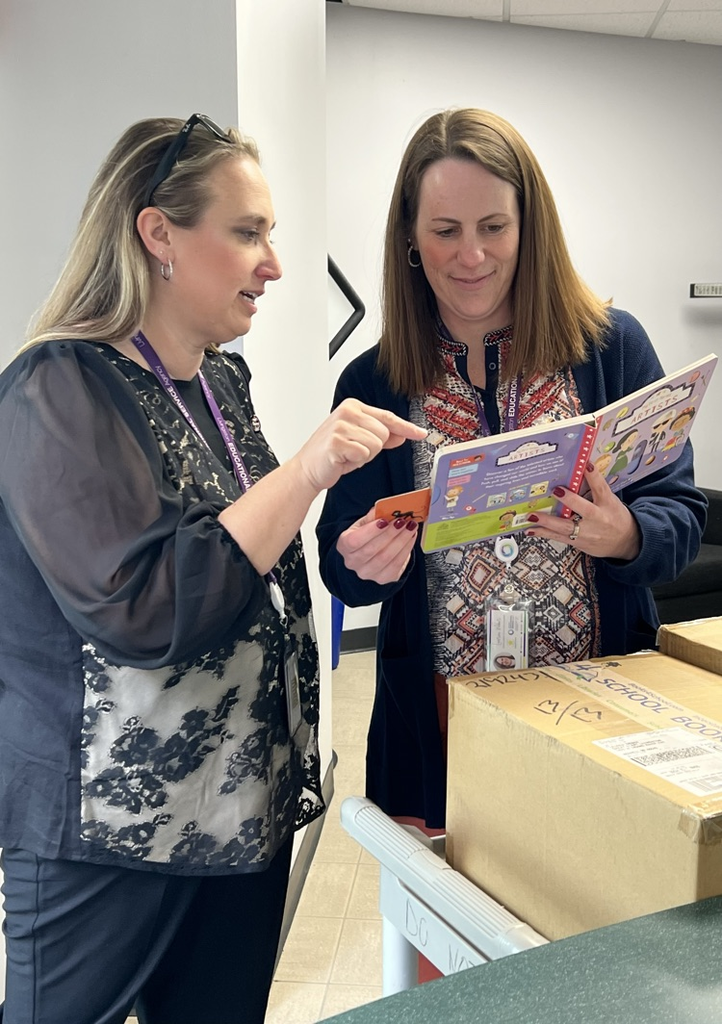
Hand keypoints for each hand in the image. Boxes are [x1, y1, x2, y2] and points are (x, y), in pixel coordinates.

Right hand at [294, 399, 426, 492]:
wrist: (307, 469)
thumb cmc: (331, 455)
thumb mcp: (360, 442)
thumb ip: (381, 436)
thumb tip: (402, 435)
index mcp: (353, 406)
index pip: (387, 417)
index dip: (406, 427)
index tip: (421, 433)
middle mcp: (347, 411)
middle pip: (384, 433)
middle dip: (373, 448)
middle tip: (354, 451)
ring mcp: (341, 425)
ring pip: (376, 444)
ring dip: (364, 456)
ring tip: (347, 455)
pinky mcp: (337, 441)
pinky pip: (364, 454)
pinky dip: (355, 462)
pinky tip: (342, 459)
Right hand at [337, 508, 418, 584]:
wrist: (368, 554)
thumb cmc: (365, 536)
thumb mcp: (364, 523)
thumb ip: (373, 516)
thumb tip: (384, 508)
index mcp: (344, 546)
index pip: (354, 541)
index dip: (370, 531)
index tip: (384, 521)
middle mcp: (353, 562)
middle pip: (372, 550)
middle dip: (390, 533)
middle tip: (403, 521)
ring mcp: (367, 573)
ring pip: (386, 558)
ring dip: (401, 540)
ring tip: (410, 527)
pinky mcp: (382, 578)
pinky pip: (396, 565)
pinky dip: (406, 549)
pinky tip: (410, 538)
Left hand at [525, 461, 640, 560]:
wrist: (625, 542)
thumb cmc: (615, 517)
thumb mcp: (610, 500)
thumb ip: (596, 487)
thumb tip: (582, 467)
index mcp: (607, 504)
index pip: (601, 487)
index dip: (593, 475)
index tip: (586, 464)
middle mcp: (598, 519)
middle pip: (584, 509)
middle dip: (570, 500)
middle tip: (556, 490)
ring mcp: (587, 533)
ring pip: (566, 527)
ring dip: (547, 521)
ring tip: (532, 516)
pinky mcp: (578, 542)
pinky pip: (558, 538)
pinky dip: (543, 533)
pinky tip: (530, 530)